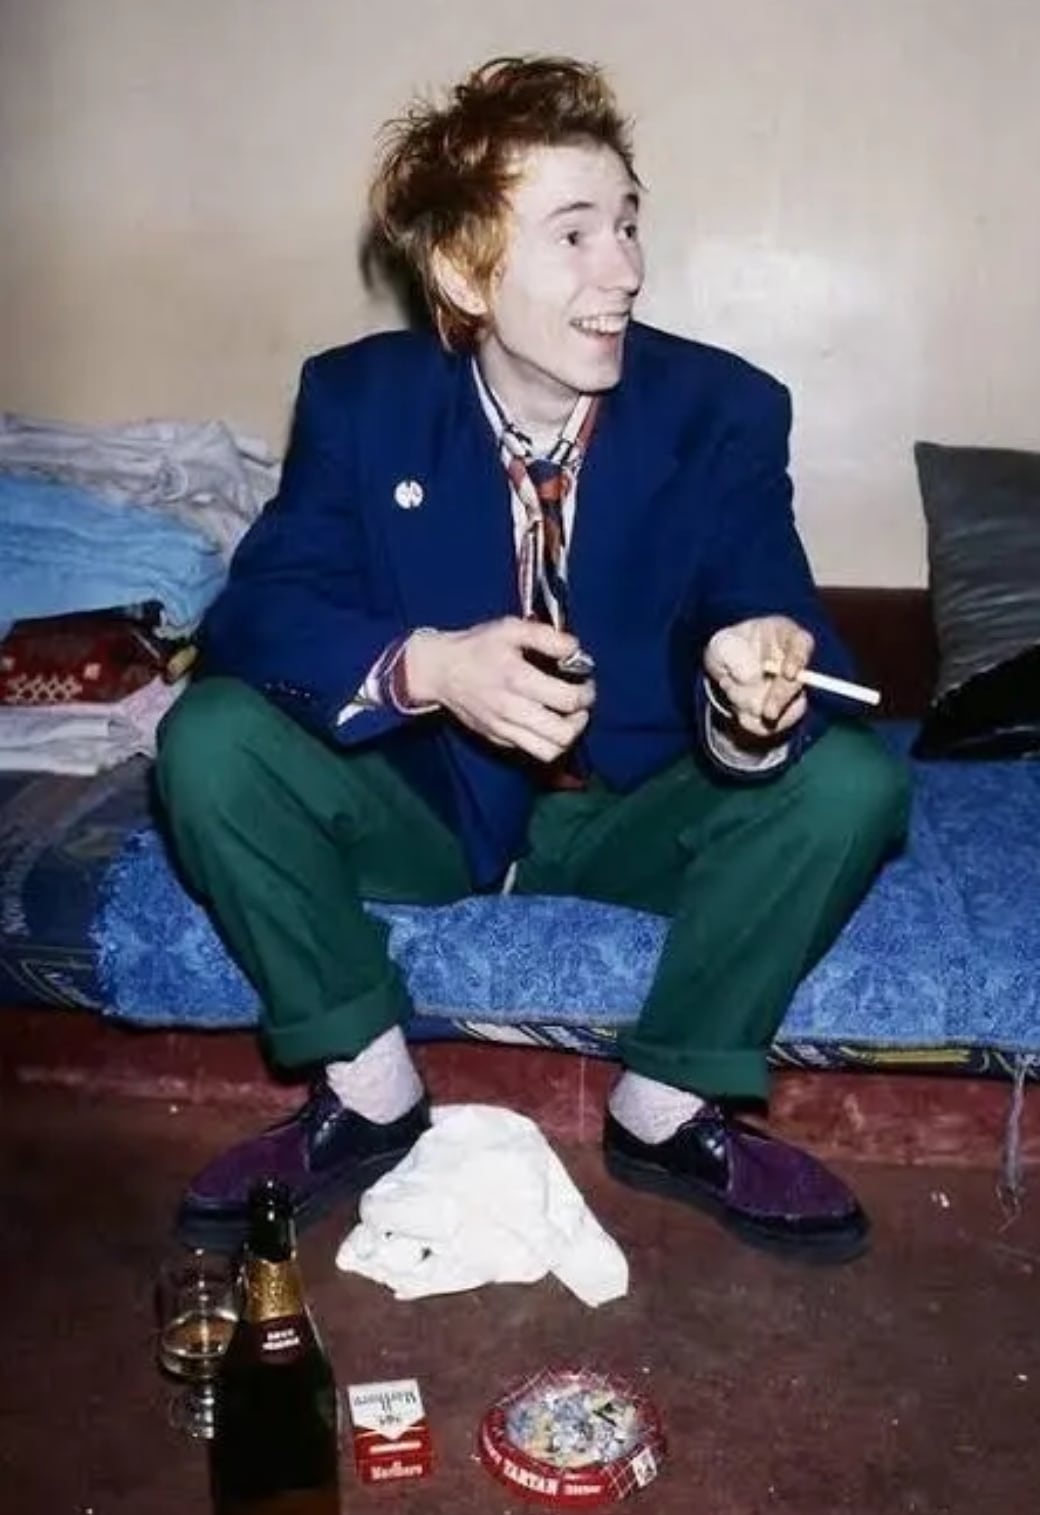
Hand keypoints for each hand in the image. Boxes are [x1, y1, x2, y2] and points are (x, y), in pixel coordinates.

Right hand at [404, 617, 595, 763]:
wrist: (440, 671)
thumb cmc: (478, 647)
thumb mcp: (510, 628)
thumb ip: (547, 636)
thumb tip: (575, 649)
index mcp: (517, 679)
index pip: (568, 700)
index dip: (586, 692)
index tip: (585, 682)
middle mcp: (511, 710)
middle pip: (563, 734)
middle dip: (581, 718)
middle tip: (579, 703)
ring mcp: (504, 729)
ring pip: (550, 751)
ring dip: (567, 736)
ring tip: (567, 718)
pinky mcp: (498, 739)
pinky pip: (532, 752)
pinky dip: (546, 741)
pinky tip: (546, 722)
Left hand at [703, 615, 812, 739]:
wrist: (725, 671)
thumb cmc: (728, 648)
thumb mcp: (721, 644)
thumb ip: (731, 652)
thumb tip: (751, 676)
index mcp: (784, 635)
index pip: (802, 643)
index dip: (798, 658)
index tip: (788, 673)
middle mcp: (794, 662)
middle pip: (797, 682)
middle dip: (780, 698)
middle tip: (768, 713)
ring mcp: (792, 688)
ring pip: (785, 707)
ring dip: (753, 707)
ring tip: (731, 691)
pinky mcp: (786, 711)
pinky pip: (774, 725)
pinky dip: (752, 722)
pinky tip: (738, 709)